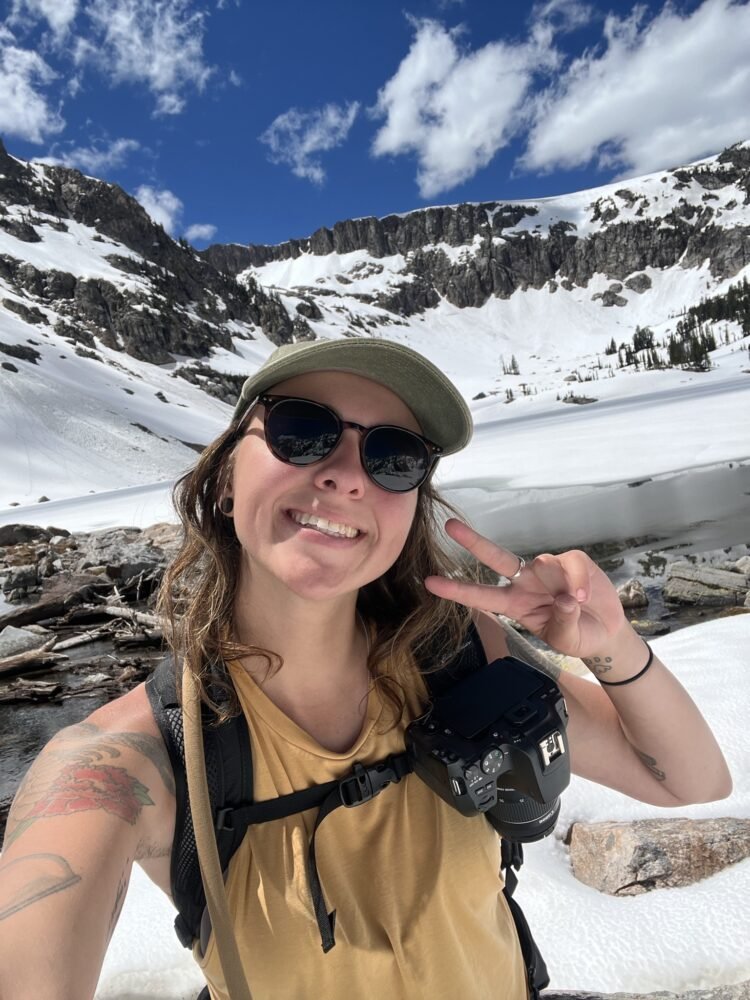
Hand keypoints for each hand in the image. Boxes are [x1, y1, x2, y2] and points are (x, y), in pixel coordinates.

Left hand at [424, 519, 627, 658]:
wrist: (606, 633)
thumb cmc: (577, 636)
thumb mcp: (566, 640)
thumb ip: (563, 624)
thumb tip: (566, 600)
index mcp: (515, 605)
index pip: (481, 596)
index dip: (456, 589)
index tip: (429, 582)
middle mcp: (525, 583)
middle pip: (495, 558)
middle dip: (473, 542)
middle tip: (449, 526)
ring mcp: (547, 570)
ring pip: (543, 562)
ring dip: (562, 582)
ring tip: (579, 603)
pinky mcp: (572, 562)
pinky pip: (572, 563)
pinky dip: (579, 579)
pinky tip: (586, 596)